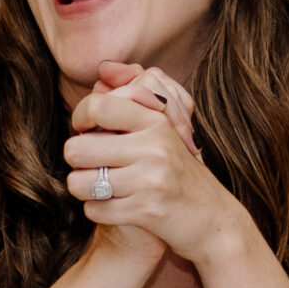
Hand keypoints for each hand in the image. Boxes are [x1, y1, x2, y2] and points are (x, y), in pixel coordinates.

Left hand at [61, 61, 241, 266]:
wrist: (212, 218)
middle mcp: (154, 146)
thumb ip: (133, 97)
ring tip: (100, 187)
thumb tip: (103, 69)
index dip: (80, 119)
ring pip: (80, 183)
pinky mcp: (147, 211)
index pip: (97, 106)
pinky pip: (94, 209)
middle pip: (77, 148)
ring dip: (83, 189)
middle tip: (91, 165)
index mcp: (155, 121)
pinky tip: (114, 207)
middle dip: (77, 162)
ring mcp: (151, 179)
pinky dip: (98, 211)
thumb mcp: (162, 129)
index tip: (85, 130)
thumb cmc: (176, 170)